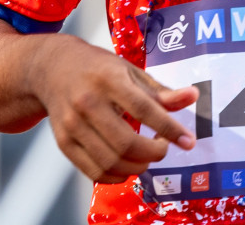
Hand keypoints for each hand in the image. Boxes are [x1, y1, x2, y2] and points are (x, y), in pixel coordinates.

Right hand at [27, 34, 198, 183]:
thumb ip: (160, 91)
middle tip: (163, 148)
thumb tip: (193, 96)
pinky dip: (116, 176)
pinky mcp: (63, 141)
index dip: (169, 129)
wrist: (52, 68)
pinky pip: (94, 171)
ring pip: (111, 161)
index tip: (188, 141)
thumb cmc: (97, 68)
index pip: (144, 109)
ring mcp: (72, 123)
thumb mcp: (130, 71)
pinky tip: (127, 166)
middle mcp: (87, 101)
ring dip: (137, 167)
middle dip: (153, 152)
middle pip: (126, 142)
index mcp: (108, 78)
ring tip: (146, 157)